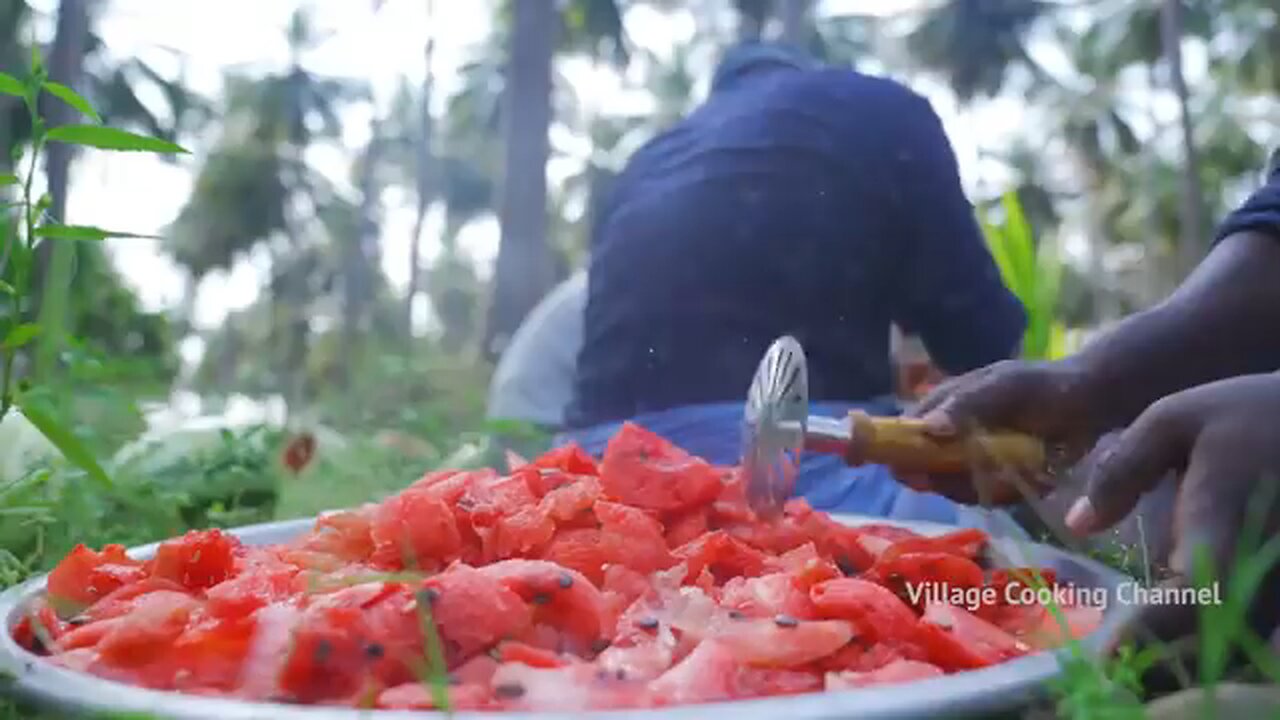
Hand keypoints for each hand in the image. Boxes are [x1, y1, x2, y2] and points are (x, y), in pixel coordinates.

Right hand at [901, 359, 1098, 504]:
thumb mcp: (1005, 387)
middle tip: (979, 479)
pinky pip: (985, 495)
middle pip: (926, 466)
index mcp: (945, 404)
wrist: (1090, 403)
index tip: (908, 473)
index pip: (906, 430)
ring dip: (981, 488)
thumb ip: (967, 404)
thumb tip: (929, 427)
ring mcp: (975, 457)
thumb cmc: (1043, 387)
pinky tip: (1031, 480)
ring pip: (955, 485)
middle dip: (948, 479)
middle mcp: (953, 432)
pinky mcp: (998, 477)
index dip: (900, 451)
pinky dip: (1004, 494)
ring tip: (1016, 476)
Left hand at [1066, 373, 1279, 666]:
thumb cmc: (1250, 415)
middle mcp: (1266, 553)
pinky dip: (1215, 639)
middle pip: (1221, 629)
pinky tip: (1175, 640)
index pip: (1201, 583)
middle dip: (1164, 657)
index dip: (1159, 625)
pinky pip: (1257, 627)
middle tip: (1112, 668)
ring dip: (1188, 654)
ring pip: (1243, 638)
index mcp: (1227, 508)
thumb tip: (1079, 522)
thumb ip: (1124, 469)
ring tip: (1137, 661)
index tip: (1111, 653)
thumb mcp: (1176, 419)